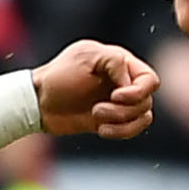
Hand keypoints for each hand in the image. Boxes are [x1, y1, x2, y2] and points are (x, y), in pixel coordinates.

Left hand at [33, 41, 157, 141]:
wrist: (39, 103)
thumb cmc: (59, 76)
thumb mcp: (86, 57)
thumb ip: (115, 62)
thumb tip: (131, 85)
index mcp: (120, 62)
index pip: (150, 80)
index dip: (138, 91)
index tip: (115, 96)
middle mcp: (124, 82)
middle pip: (146, 101)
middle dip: (124, 110)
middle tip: (97, 109)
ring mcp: (119, 102)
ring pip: (143, 117)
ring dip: (121, 122)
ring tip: (96, 118)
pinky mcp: (113, 120)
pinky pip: (132, 130)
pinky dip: (121, 132)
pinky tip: (101, 130)